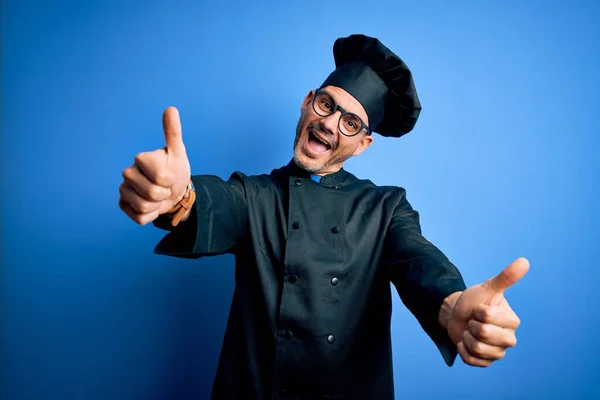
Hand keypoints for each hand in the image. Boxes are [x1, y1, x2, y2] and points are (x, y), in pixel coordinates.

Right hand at [119, 107, 190, 224]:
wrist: (174, 191)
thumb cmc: (175, 170)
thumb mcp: (178, 153)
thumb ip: (173, 133)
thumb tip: (171, 108)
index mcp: (140, 158)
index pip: (160, 176)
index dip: (170, 179)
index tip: (171, 174)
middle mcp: (128, 173)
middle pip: (151, 193)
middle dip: (164, 194)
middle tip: (165, 187)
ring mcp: (124, 190)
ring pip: (144, 207)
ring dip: (158, 205)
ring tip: (158, 196)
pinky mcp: (123, 205)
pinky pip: (140, 218)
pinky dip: (151, 216)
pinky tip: (152, 206)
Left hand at [447, 257, 528, 366]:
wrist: (457, 314)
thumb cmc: (475, 300)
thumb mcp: (487, 288)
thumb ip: (506, 278)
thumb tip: (524, 261)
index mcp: (512, 321)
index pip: (487, 317)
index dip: (477, 311)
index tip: (479, 309)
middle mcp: (509, 339)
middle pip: (483, 334)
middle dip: (471, 324)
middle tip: (473, 320)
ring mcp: (498, 353)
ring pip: (476, 348)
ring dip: (466, 337)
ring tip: (470, 330)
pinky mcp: (486, 363)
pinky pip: (470, 360)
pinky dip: (462, 349)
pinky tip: (465, 342)